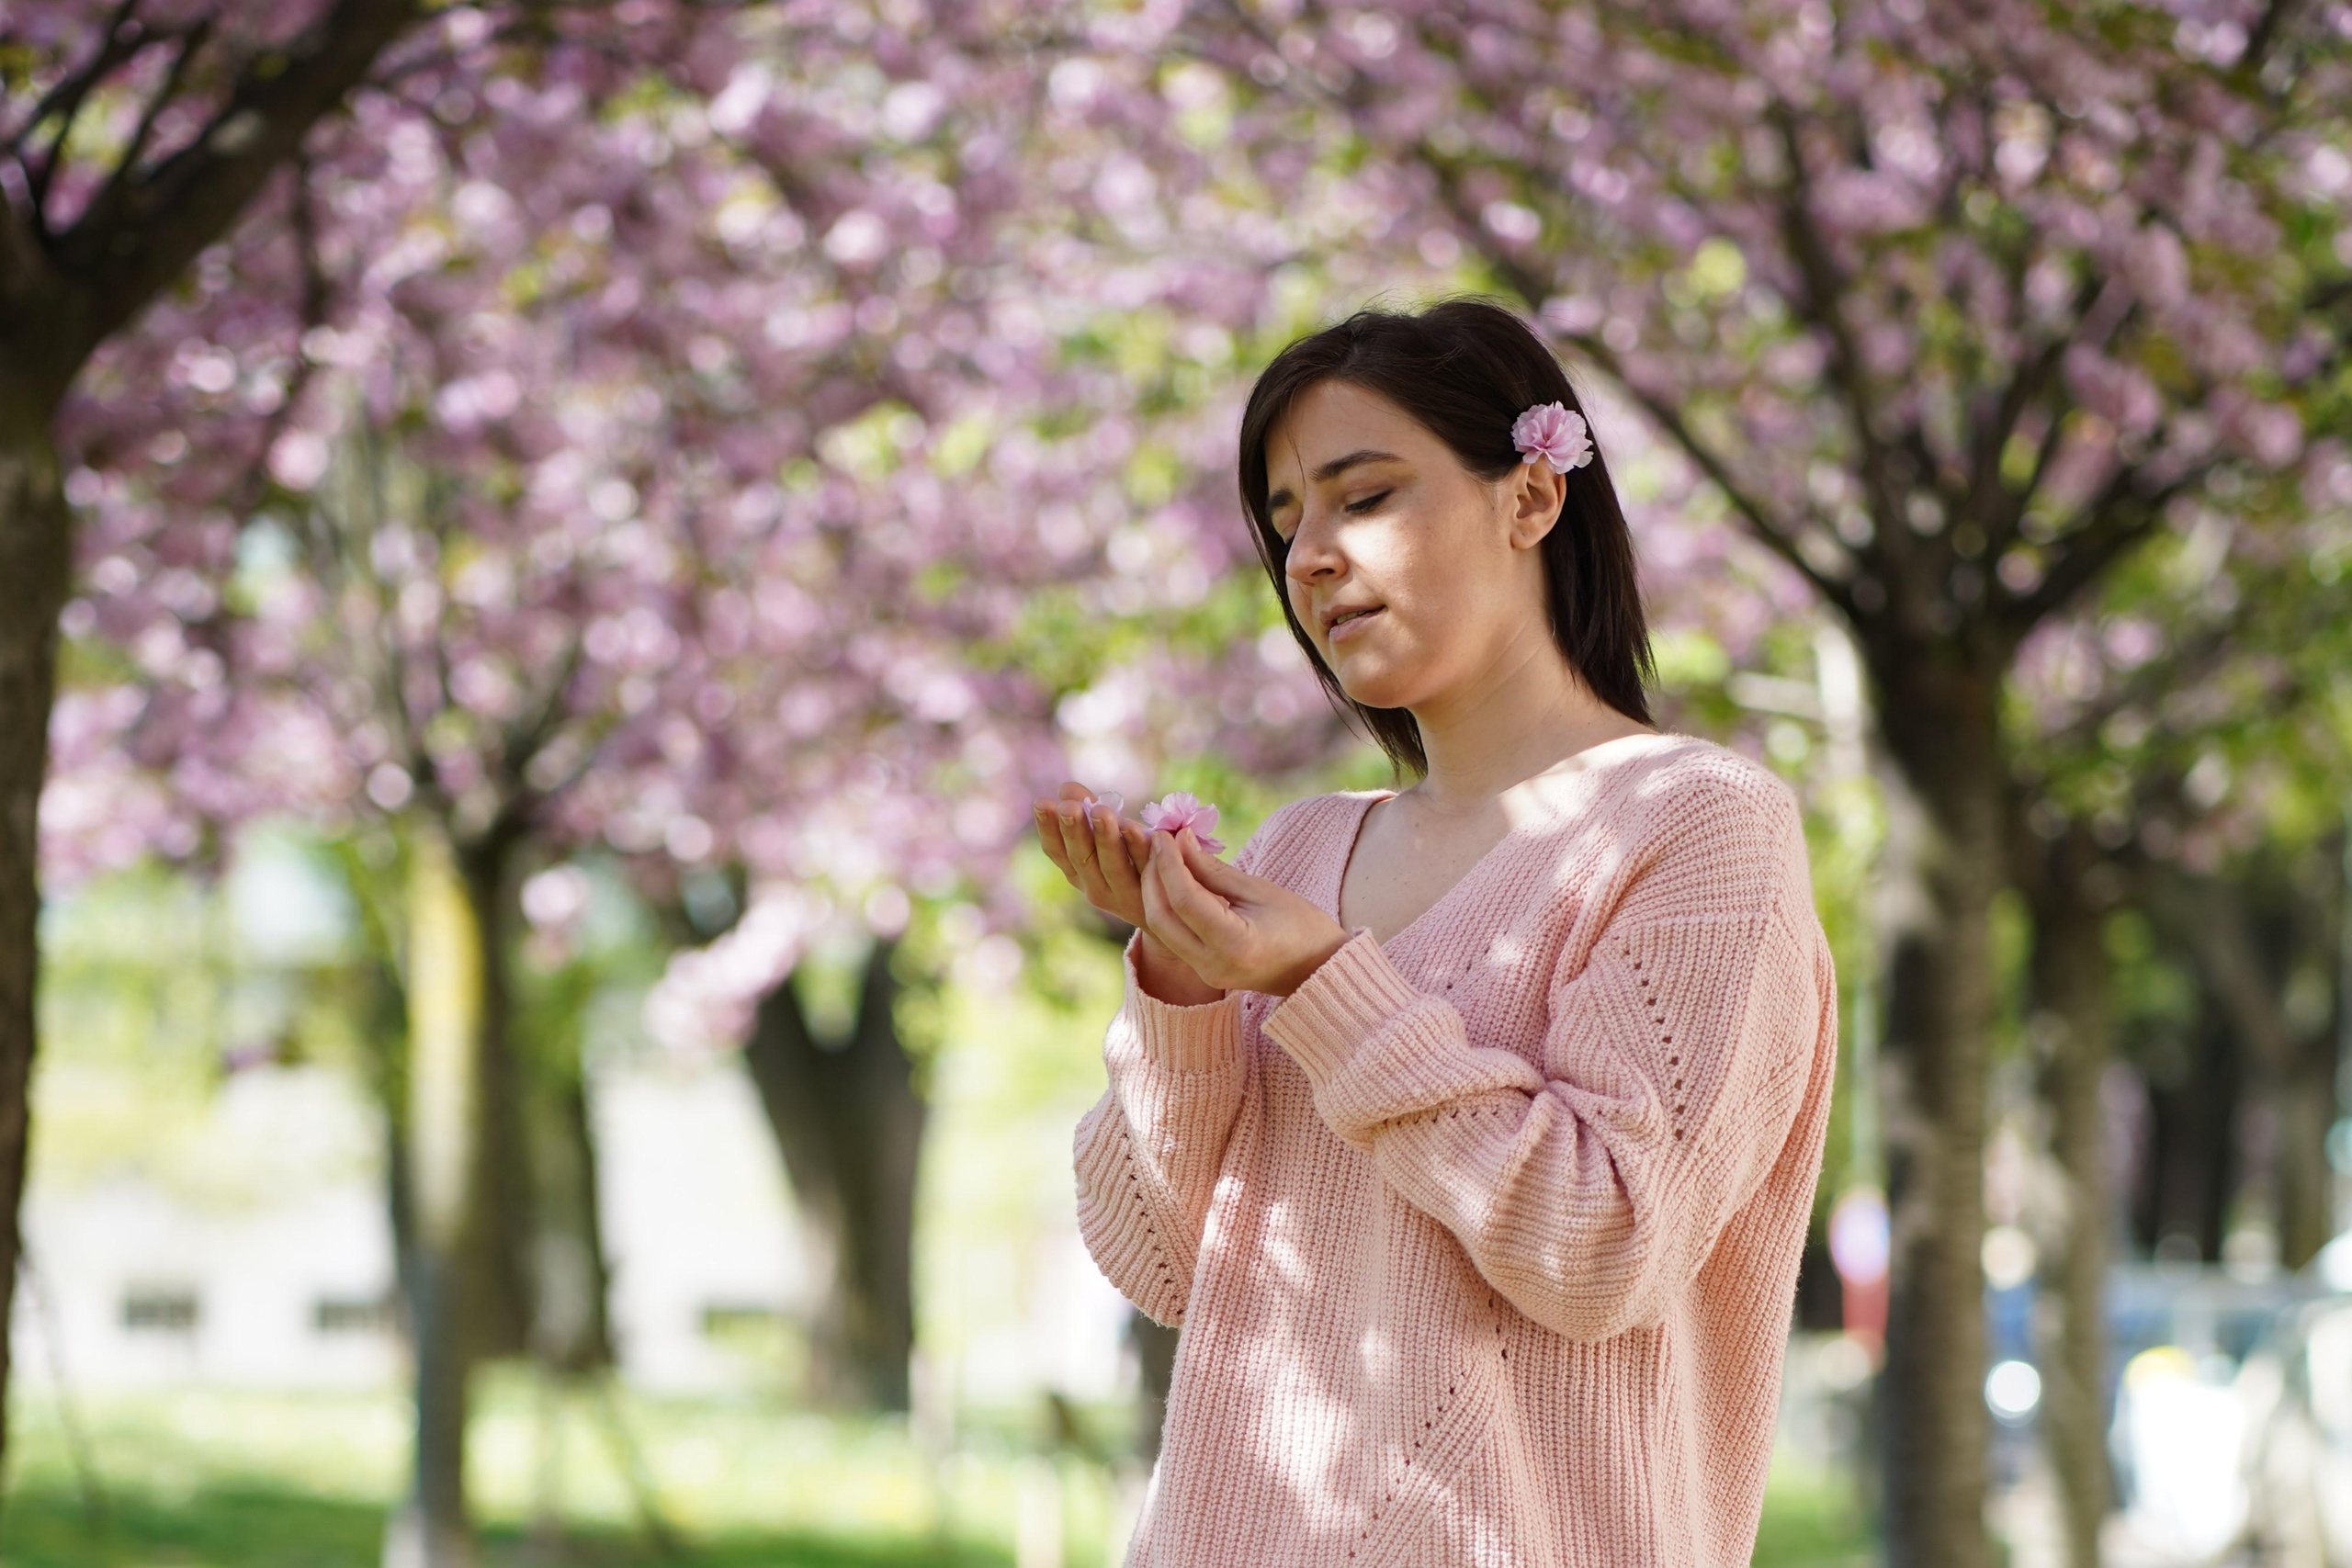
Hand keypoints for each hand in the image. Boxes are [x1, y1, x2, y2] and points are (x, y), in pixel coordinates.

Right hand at [1032, 781, 1159, 931]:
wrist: (1171, 902)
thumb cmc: (1131, 859)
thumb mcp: (1105, 837)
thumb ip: (1088, 811)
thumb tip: (1065, 788)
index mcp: (1079, 873)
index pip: (1057, 852)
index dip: (1048, 829)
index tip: (1042, 802)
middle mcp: (1097, 888)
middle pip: (1082, 859)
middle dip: (1074, 831)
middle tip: (1068, 807)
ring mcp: (1126, 893)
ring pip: (1112, 865)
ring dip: (1105, 837)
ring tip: (1100, 810)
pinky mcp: (1156, 889)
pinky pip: (1145, 865)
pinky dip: (1138, 846)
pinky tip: (1132, 826)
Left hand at [1139, 824, 1351, 996]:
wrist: (1318, 969)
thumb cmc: (1301, 925)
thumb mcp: (1259, 890)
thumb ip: (1213, 869)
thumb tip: (1180, 841)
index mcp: (1234, 944)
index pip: (1185, 900)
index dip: (1169, 863)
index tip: (1166, 835)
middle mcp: (1213, 964)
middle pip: (1161, 917)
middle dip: (1153, 876)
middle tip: (1159, 842)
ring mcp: (1205, 972)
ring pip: (1161, 929)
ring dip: (1154, 891)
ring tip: (1162, 856)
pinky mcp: (1202, 970)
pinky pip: (1172, 936)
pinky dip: (1167, 905)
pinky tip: (1171, 880)